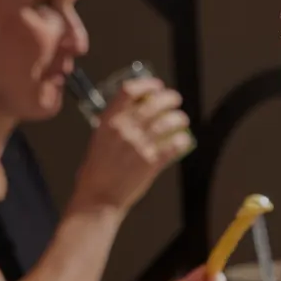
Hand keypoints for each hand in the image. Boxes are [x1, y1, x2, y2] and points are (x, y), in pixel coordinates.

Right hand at [70, 77, 192, 214]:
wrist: (98, 196)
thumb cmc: (96, 170)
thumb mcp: (99, 138)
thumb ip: (116, 124)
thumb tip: (135, 111)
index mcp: (109, 121)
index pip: (129, 91)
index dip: (147, 84)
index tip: (156, 85)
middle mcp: (125, 130)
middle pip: (153, 104)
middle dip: (169, 98)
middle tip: (175, 99)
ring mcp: (139, 146)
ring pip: (167, 123)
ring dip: (178, 117)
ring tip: (181, 118)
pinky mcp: (151, 163)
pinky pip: (173, 146)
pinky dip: (181, 140)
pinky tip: (184, 138)